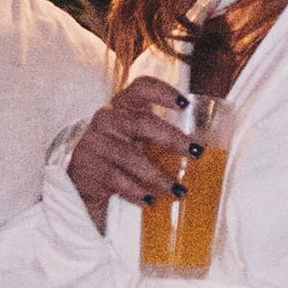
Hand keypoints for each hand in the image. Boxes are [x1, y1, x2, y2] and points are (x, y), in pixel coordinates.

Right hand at [66, 79, 193, 229]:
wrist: (85, 183)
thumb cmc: (121, 158)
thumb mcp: (139, 141)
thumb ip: (162, 137)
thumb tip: (202, 152)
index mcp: (123, 106)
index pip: (140, 88)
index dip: (162, 91)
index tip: (185, 104)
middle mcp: (107, 118)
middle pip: (140, 122)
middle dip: (171, 137)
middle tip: (196, 152)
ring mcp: (94, 142)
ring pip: (129, 156)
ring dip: (157, 175)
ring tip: (178, 191)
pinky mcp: (86, 166)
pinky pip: (115, 178)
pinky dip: (135, 190)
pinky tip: (149, 199)